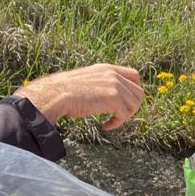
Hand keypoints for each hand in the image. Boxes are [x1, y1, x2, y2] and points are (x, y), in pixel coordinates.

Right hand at [14, 63, 143, 129]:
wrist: (56, 94)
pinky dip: (117, 123)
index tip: (127, 101)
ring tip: (113, 121)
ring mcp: (115, 86)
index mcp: (107, 68)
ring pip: (135, 104)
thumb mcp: (87, 80)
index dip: (134, 90)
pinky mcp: (113, 99)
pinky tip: (106, 126)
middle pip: (139, 92)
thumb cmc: (65, 91)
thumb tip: (111, 97)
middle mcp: (114, 75)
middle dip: (133, 106)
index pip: (134, 75)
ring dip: (126, 116)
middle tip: (119, 115)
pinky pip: (124, 115)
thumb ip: (101, 83)